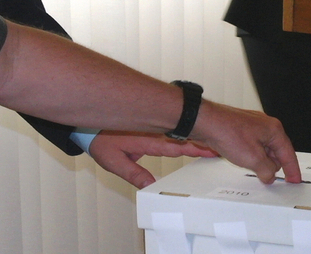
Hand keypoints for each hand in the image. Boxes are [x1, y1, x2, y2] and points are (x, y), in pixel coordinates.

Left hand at [88, 131, 217, 188]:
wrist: (86, 123)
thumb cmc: (97, 139)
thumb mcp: (113, 160)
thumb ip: (133, 173)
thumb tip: (150, 188)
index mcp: (147, 140)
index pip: (176, 146)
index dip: (194, 147)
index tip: (211, 148)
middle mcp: (152, 132)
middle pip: (183, 137)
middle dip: (203, 140)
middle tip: (224, 144)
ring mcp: (151, 129)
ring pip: (178, 133)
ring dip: (195, 136)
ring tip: (216, 142)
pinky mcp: (148, 128)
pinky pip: (170, 131)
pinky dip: (183, 134)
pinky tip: (195, 139)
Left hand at [190, 101, 301, 184]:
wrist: (204, 121)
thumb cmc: (227, 132)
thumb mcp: (254, 159)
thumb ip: (267, 171)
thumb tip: (269, 176)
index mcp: (273, 130)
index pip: (288, 153)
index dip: (292, 170)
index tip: (294, 180)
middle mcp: (264, 125)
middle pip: (275, 152)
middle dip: (270, 166)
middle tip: (264, 177)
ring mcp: (251, 125)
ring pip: (261, 150)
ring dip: (257, 161)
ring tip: (247, 165)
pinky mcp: (239, 128)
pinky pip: (250, 146)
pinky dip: (247, 155)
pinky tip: (238, 158)